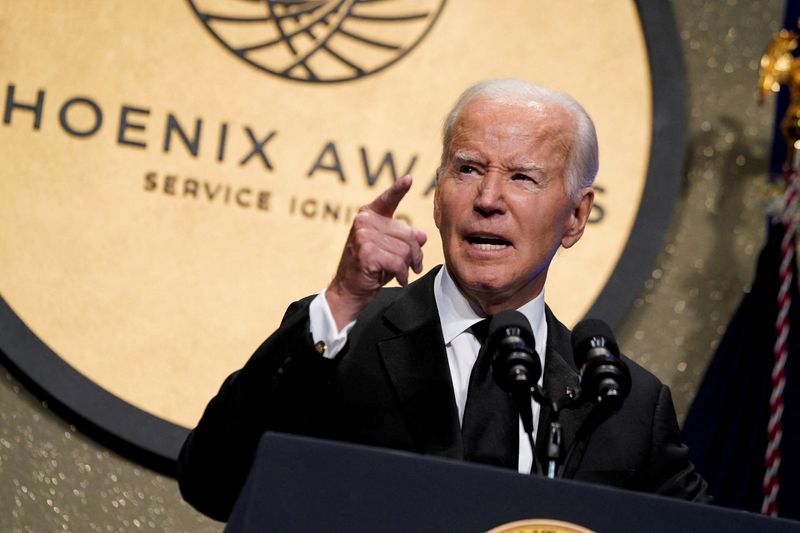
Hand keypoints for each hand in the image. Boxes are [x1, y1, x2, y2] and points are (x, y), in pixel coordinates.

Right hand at [326, 175, 427, 328]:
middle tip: (413, 266)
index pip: (387, 200)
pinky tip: (398, 279)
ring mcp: (363, 236)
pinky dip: (402, 274)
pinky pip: (399, 262)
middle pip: (408, 234)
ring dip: (409, 266)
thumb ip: (404, 239)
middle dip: (415, 254)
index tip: (409, 179)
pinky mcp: (366, 252)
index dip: (398, 189)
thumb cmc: (370, 268)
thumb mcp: (390, 250)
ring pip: (406, 250)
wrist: (349, 290)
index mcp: (369, 216)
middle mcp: (364, 222)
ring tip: (402, 273)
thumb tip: (422, 236)